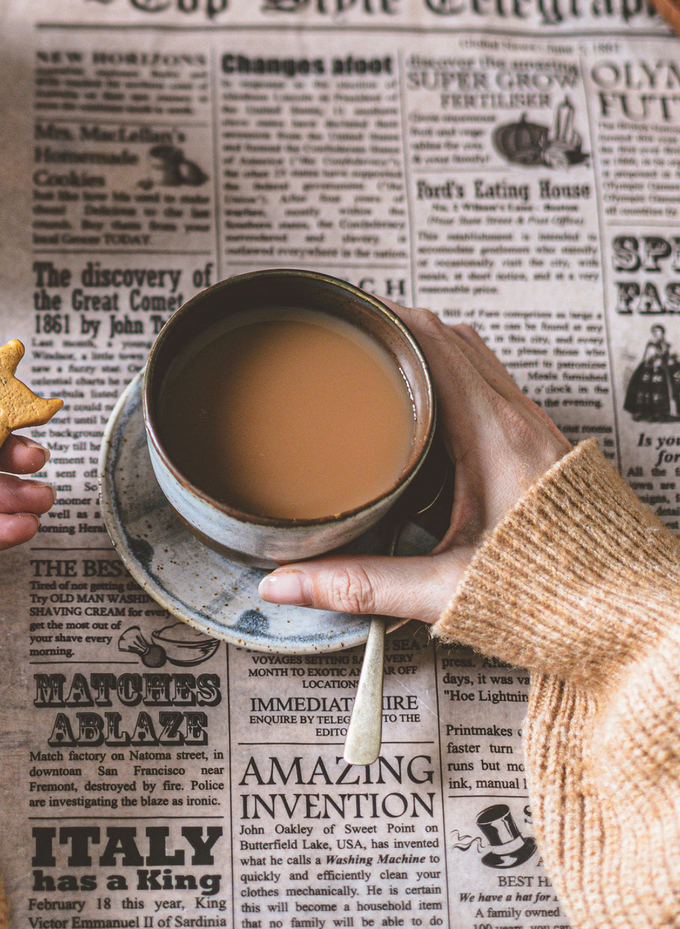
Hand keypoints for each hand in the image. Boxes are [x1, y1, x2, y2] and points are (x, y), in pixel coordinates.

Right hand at [258, 305, 571, 624]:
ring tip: (381, 362)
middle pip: (450, 338)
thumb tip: (286, 584)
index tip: (342, 309)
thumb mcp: (445, 590)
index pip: (431, 342)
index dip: (382, 316)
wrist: (641, 620)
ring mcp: (536, 431)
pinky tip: (429, 414)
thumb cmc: (561, 601)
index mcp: (494, 436)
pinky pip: (494, 389)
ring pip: (476, 359)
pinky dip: (454, 378)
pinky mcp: (544, 451)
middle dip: (396, 325)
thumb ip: (360, 584)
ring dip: (428, 348)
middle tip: (348, 332)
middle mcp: (518, 421)